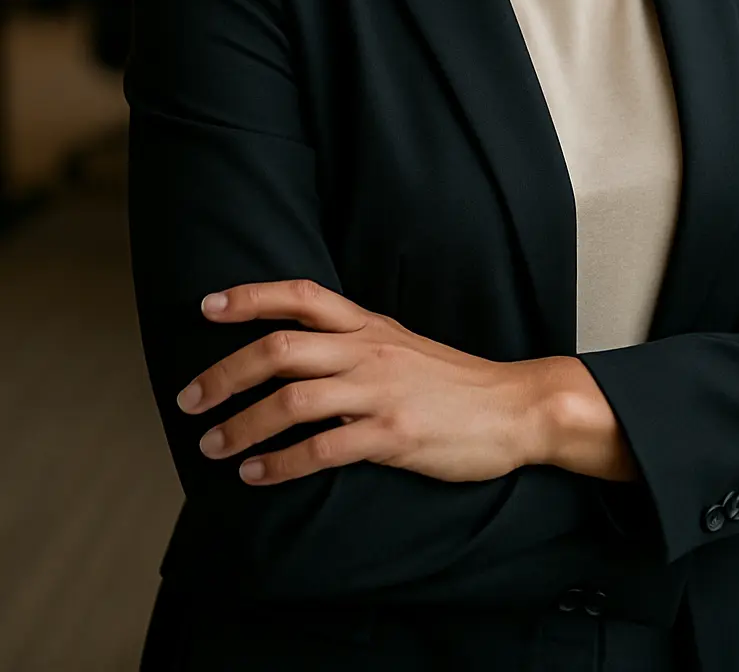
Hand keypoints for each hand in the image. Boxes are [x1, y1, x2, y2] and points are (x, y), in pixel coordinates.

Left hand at [175, 279, 554, 485]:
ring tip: (213, 445)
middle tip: (189, 398)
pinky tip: (256, 476)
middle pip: (281, 347)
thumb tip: (301, 355)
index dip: (251, 297)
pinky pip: (321, 450)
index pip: (302, 295)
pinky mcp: (392, 436)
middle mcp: (368, 351)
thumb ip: (355, 345)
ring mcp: (380, 392)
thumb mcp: (402, 347)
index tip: (207, 306)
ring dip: (242, 425)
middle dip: (225, 372)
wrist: (516, 407)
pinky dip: (279, 465)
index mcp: (370, 326)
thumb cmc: (455, 383)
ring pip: (292, 400)